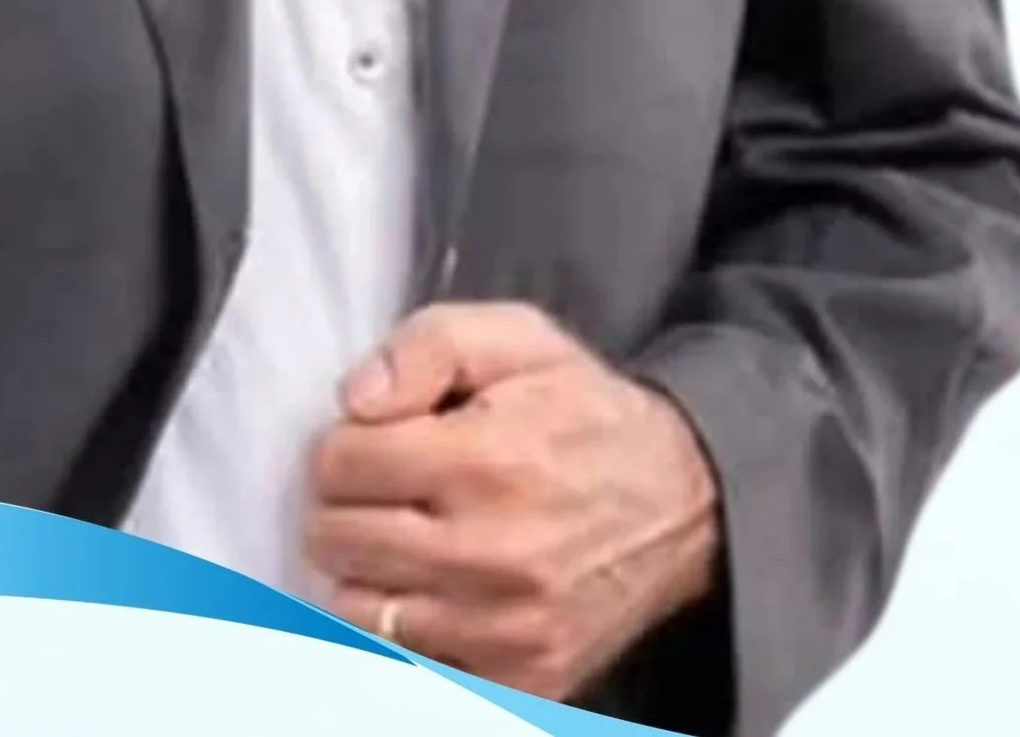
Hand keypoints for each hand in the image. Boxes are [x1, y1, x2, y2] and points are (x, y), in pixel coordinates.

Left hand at [304, 301, 721, 700]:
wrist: (684, 502)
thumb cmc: (583, 411)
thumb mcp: (516, 336)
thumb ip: (427, 346)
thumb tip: (354, 401)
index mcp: (486, 462)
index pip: (339, 463)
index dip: (344, 441)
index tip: (374, 439)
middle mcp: (492, 555)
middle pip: (335, 539)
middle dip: (343, 504)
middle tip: (384, 488)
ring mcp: (506, 631)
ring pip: (357, 610)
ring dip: (364, 571)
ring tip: (404, 537)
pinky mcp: (522, 682)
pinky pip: (411, 665)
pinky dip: (405, 631)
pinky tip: (431, 591)